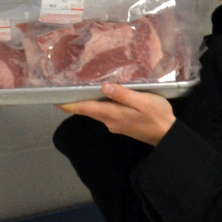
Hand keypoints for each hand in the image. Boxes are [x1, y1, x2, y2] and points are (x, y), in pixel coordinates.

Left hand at [58, 83, 176, 145]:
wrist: (167, 136)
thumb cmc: (157, 116)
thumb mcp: (143, 101)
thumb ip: (123, 95)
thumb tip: (104, 87)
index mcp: (112, 114)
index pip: (84, 108)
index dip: (68, 104)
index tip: (54, 99)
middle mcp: (109, 121)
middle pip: (87, 110)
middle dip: (75, 100)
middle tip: (65, 86)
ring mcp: (115, 124)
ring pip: (96, 111)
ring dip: (87, 101)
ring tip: (81, 86)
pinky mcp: (121, 124)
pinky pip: (105, 112)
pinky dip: (99, 104)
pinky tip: (102, 94)